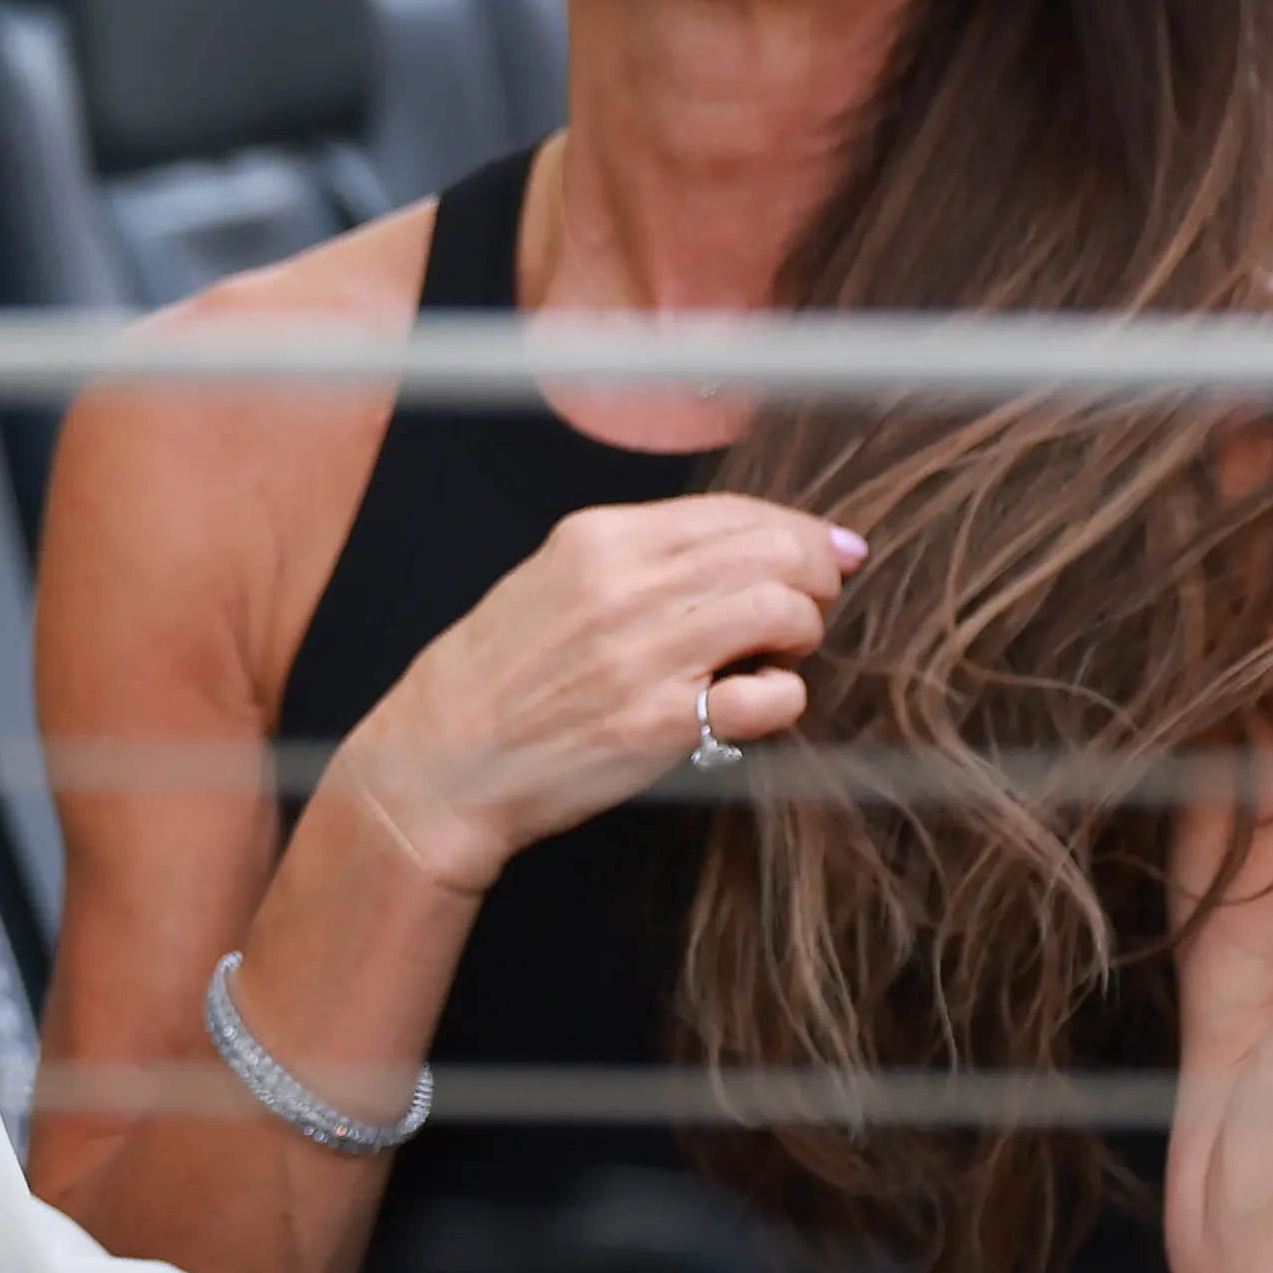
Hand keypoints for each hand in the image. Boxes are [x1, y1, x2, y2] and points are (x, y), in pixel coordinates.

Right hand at [333, 492, 866, 894]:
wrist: (441, 760)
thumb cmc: (503, 671)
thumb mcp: (555, 578)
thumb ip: (645, 557)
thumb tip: (759, 543)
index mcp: (601, 538)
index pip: (738, 512)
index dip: (801, 531)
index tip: (831, 554)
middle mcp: (626, 586)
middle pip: (776, 553)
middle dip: (814, 578)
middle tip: (806, 610)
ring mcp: (643, 656)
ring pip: (785, 611)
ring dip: (802, 635)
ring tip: (774, 657)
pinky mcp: (658, 725)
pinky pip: (771, 697)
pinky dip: (783, 699)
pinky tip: (753, 705)